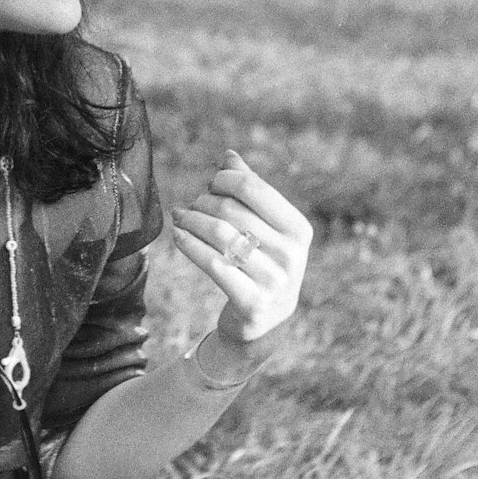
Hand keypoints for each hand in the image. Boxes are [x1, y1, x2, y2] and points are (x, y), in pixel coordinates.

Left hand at [171, 150, 312, 345]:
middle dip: (204, 202)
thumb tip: (229, 156)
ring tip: (179, 217)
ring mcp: (275, 281)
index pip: (252, 188)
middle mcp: (292, 255)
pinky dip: (190, 245)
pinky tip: (178, 236)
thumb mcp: (264, 228)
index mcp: (299, 229)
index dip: (223, 180)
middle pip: (232, 210)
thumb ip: (250, 191)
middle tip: (191, 206)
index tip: (210, 185)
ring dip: (191, 221)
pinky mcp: (253, 303)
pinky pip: (213, 264)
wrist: (263, 322)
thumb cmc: (260, 262)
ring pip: (220, 235)